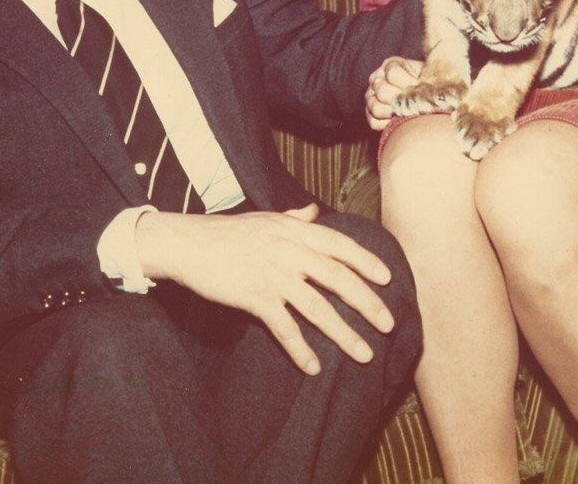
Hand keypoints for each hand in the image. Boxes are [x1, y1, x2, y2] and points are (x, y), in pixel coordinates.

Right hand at [135, 203, 393, 374]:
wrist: (188, 244)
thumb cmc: (228, 232)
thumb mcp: (266, 218)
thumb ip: (294, 217)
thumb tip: (314, 211)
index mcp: (294, 230)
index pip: (340, 244)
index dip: (366, 261)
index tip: (387, 278)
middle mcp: (289, 250)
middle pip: (337, 278)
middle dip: (367, 302)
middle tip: (389, 323)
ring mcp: (273, 275)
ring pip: (318, 307)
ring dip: (344, 333)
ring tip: (364, 354)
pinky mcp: (255, 297)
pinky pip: (284, 328)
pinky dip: (300, 349)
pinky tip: (314, 367)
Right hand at [365, 57, 423, 130]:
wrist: (427, 97)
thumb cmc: (429, 84)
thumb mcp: (429, 73)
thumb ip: (429, 72)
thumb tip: (423, 83)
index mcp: (391, 65)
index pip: (393, 73)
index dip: (409, 83)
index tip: (422, 89)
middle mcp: (377, 78)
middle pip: (382, 91)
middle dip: (401, 100)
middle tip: (415, 104)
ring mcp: (371, 96)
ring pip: (375, 107)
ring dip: (393, 112)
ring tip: (406, 113)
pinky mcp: (370, 114)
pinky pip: (373, 122)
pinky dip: (385, 124)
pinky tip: (398, 121)